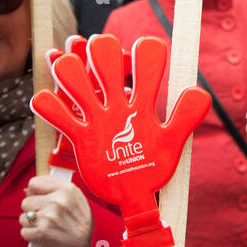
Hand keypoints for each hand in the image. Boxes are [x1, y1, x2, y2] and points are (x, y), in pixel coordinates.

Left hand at [19, 175, 92, 246]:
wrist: (89, 243)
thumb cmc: (81, 219)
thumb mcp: (75, 195)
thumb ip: (54, 187)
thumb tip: (27, 189)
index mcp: (65, 189)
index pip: (33, 183)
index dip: (33, 192)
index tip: (38, 199)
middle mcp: (57, 201)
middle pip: (26, 202)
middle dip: (32, 210)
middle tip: (44, 216)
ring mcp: (49, 217)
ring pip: (23, 218)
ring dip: (31, 224)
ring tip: (45, 226)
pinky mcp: (42, 233)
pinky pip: (24, 232)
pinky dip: (31, 235)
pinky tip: (42, 235)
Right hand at [32, 35, 210, 213]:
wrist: (134, 196)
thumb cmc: (154, 167)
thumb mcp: (171, 143)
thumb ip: (184, 118)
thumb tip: (201, 93)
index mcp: (141, 102)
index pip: (143, 65)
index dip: (142, 52)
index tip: (143, 52)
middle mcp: (117, 104)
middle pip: (105, 63)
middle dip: (100, 53)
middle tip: (97, 51)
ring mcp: (96, 119)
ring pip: (77, 82)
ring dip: (70, 72)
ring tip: (65, 67)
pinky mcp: (80, 137)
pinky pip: (60, 117)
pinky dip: (49, 107)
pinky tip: (45, 99)